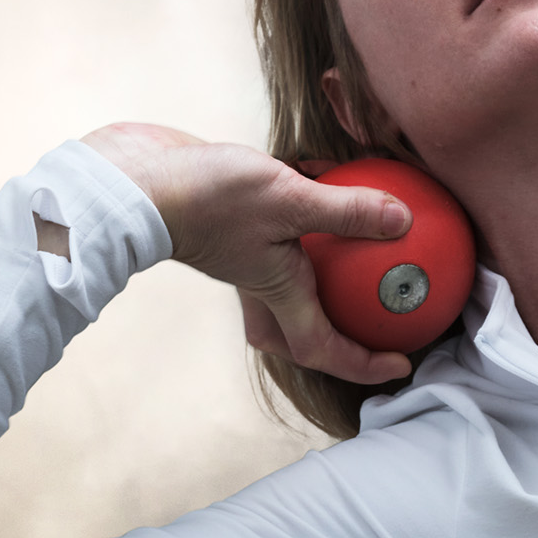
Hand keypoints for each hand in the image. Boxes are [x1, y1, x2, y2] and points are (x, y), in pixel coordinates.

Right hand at [81, 122, 413, 384]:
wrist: (133, 180)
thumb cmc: (208, 198)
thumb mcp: (289, 198)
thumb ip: (347, 210)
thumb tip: (403, 221)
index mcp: (278, 291)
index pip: (325, 346)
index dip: (366, 363)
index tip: (403, 365)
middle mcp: (261, 279)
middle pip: (298, 328)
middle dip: (335, 336)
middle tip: (376, 318)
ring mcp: (244, 251)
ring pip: (290, 275)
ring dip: (324, 267)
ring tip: (364, 240)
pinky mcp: (233, 218)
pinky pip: (282, 224)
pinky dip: (307, 209)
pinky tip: (329, 171)